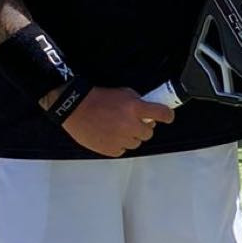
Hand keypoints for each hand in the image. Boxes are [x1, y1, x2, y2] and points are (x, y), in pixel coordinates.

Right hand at [59, 86, 174, 158]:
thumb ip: (138, 102)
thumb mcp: (122, 93)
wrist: (75, 109)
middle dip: (142, 127)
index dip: (167, 116)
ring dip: (131, 136)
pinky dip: (119, 144)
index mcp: (134, 108)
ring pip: (136, 143)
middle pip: (149, 132)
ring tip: (116, 128)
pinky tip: (109, 135)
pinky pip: (123, 150)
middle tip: (131, 121)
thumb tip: (148, 111)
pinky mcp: (111, 150)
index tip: (167, 116)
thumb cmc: (97, 99)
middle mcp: (130, 125)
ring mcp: (121, 139)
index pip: (162, 114)